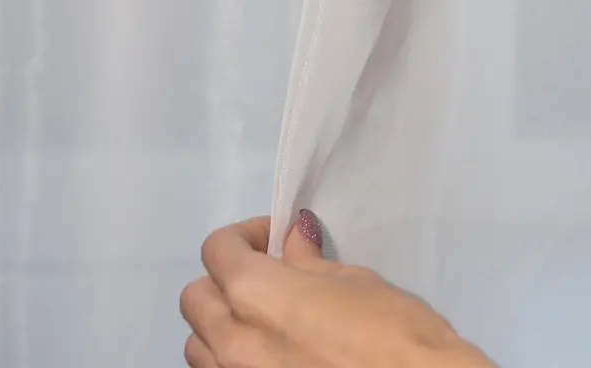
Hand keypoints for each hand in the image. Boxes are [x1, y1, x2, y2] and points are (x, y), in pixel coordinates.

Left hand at [181, 211, 494, 367]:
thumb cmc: (395, 331)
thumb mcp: (356, 283)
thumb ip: (310, 264)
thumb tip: (292, 241)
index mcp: (256, 295)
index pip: (217, 250)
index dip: (243, 235)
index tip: (272, 238)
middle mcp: (231, 340)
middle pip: (195, 298)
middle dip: (225, 279)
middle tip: (268, 276)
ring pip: (198, 345)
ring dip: (222, 325)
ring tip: (267, 322)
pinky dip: (232, 359)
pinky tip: (273, 355)